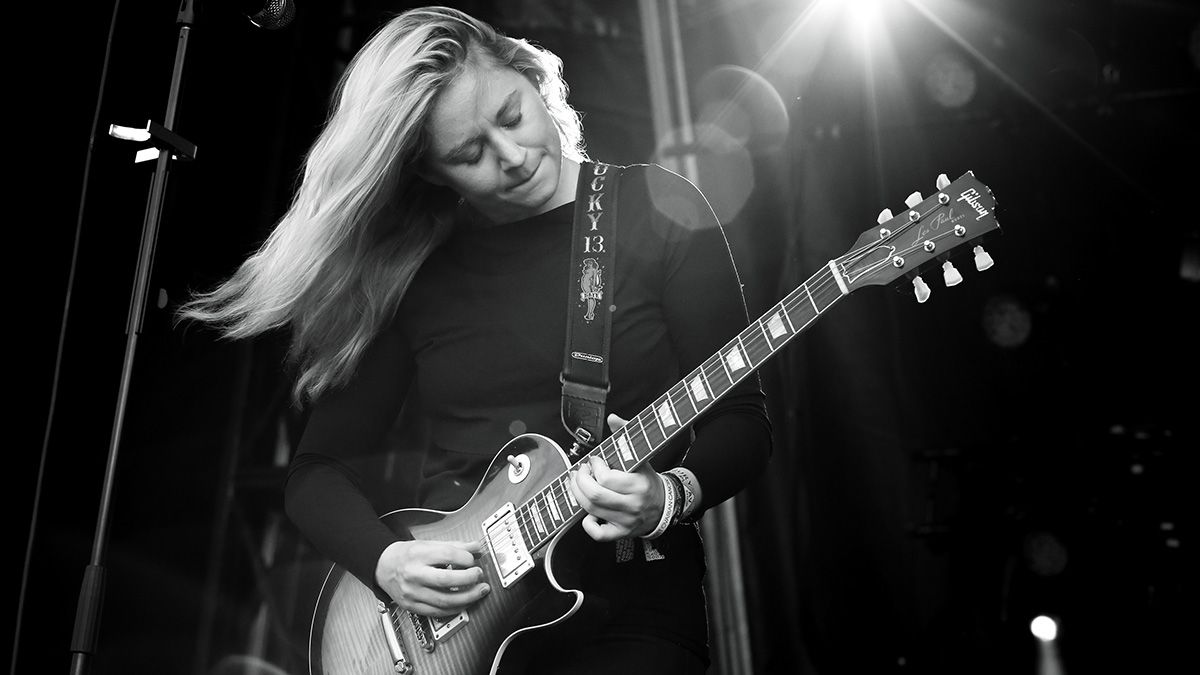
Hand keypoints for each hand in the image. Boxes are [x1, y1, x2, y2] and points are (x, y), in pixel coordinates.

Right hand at [374, 539, 489, 616]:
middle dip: (469, 579)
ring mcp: (412, 593)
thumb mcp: (429, 544)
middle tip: (479, 576)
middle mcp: (414, 574)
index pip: (447, 555)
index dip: (465, 558)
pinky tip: (464, 603)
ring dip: (467, 598)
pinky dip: (455, 609)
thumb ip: (454, 546)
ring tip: (479, 591)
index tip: (472, 559)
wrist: (383, 566)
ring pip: (444, 601)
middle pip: (446, 580)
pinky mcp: (412, 606)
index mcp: (418, 555)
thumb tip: (476, 548)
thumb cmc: (406, 555)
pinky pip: (438, 612)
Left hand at [567, 414, 665, 540]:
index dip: (594, 466)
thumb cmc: (648, 481)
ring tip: (577, 483)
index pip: (606, 478)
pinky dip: (588, 524)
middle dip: (580, 480)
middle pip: (594, 495)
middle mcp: (632, 504)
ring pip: (591, 510)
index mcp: (638, 484)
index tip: (594, 460)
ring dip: (578, 494)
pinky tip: (588, 513)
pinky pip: (599, 534)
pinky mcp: (620, 533)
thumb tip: (612, 418)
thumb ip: (626, 435)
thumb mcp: (641, 457)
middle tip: (580, 471)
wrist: (664, 506)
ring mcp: (625, 520)